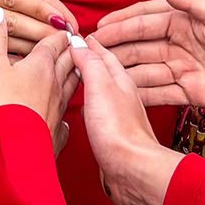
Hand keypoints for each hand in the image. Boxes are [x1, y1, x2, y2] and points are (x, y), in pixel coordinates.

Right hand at [0, 6, 79, 150]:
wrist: (13, 149)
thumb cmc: (0, 106)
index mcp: (42, 65)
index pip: (54, 42)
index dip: (57, 33)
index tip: (62, 27)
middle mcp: (55, 85)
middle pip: (67, 62)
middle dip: (69, 51)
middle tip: (72, 43)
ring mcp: (59, 110)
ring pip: (70, 88)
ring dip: (71, 77)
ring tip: (73, 70)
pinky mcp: (56, 133)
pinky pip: (64, 120)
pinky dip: (64, 115)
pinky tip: (63, 118)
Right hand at [77, 36, 182, 204]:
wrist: (131, 170)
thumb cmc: (120, 131)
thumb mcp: (100, 87)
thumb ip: (89, 63)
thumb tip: (77, 42)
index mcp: (122, 78)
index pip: (105, 52)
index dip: (91, 42)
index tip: (76, 34)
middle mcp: (123, 94)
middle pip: (106, 69)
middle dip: (91, 57)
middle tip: (73, 49)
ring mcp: (120, 114)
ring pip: (104, 88)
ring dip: (91, 79)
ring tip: (75, 73)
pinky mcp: (115, 133)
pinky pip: (102, 108)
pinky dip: (92, 101)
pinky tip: (86, 105)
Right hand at [91, 0, 204, 107]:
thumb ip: (190, 0)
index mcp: (184, 20)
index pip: (146, 20)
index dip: (122, 24)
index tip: (100, 28)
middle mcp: (179, 43)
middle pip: (139, 46)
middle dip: (114, 48)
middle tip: (88, 52)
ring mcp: (182, 67)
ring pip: (144, 69)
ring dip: (121, 71)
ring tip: (95, 74)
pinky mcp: (189, 90)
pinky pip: (160, 92)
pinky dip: (140, 93)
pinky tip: (120, 94)